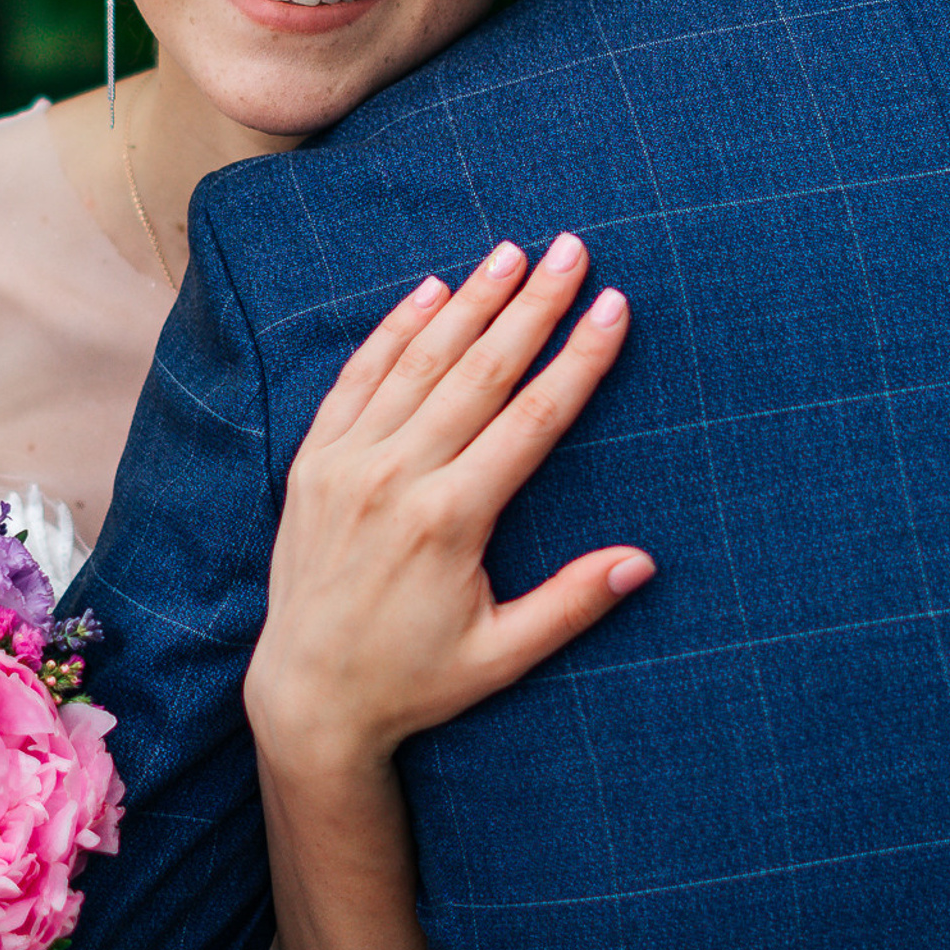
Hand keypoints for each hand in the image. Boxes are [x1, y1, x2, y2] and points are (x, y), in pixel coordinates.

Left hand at [246, 234, 653, 777]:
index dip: (578, 358)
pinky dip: (392, 331)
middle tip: (572, 251)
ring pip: (418, 363)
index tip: (612, 307)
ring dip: (469, 302)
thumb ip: (571, 604)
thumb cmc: (415, 683)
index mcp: (450, 521)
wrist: (307, 699)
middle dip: (532, 306)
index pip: (532, 418)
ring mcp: (347, 464)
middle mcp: (395, 479)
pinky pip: (356, 379)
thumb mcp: (502, 655)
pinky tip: (428, 291)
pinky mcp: (312, 464)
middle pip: (479, 372)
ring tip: (511, 254)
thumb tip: (642, 562)